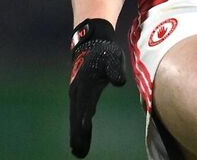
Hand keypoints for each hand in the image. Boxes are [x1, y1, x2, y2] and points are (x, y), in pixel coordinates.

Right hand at [69, 18, 126, 157]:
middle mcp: (78, 91)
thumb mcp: (113, 58)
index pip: (86, 100)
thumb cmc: (105, 53)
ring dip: (77, 135)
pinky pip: (78, 116)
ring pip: (76, 118)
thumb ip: (115, 70)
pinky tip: (80, 142)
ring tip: (78, 152)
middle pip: (77, 115)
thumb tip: (120, 82)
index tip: (85, 125)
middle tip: (79, 150)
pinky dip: (78, 129)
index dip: (85, 113)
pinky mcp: (80, 99)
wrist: (91, 47)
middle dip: (78, 132)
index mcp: (87, 82)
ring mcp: (77, 96)